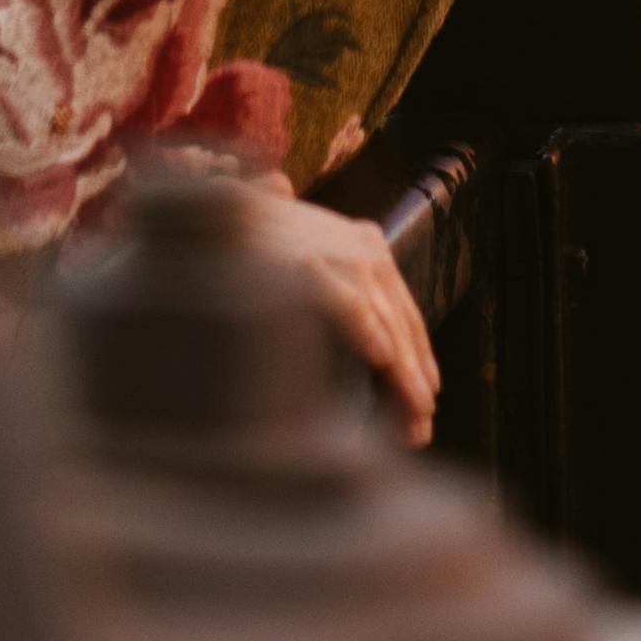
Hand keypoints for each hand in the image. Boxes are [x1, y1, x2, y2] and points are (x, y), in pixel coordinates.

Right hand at [245, 179, 442, 444]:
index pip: (402, 310)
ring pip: (382, 319)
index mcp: (365, 246)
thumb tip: (378, 348)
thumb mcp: (310, 267)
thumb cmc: (259, 245)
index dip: (418, 357)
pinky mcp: (306, 265)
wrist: (214, 216)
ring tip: (412, 408)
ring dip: (401, 369)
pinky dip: (365, 329)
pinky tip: (380, 358)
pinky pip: (345, 301)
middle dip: (414, 376)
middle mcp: (361, 246)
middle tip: (423, 424)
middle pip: (400, 320)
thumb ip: (340, 291)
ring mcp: (336, 253)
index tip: (427, 401)